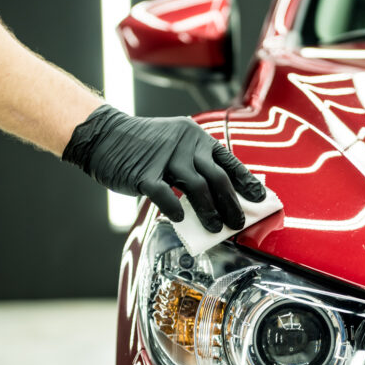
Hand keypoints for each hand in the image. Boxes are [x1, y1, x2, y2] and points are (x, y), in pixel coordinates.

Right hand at [63, 105, 265, 231]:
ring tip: (215, 228)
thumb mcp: (174, 144)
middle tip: (237, 223)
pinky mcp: (144, 174)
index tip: (260, 198)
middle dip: (231, 204)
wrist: (104, 136)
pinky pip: (165, 195)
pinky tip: (180, 219)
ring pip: (197, 188)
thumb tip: (218, 197)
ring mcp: (164, 158)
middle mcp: (184, 144)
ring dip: (209, 212)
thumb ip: (195, 165)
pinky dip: (175, 209)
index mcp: (195, 136)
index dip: (246, 181)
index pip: (228, 160)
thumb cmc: (142, 146)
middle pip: (217, 178)